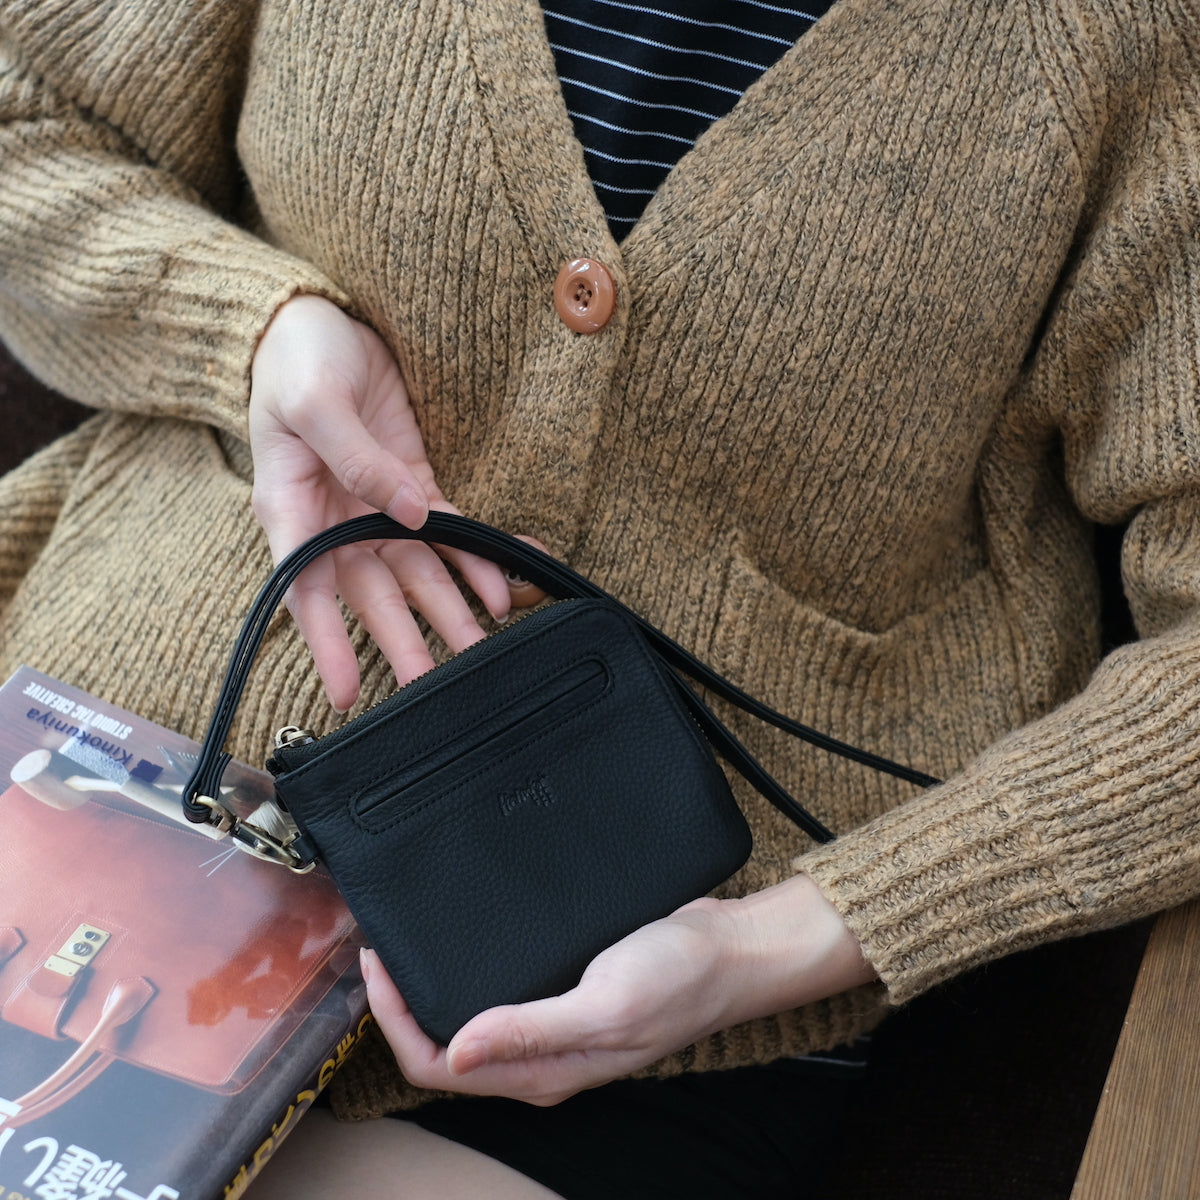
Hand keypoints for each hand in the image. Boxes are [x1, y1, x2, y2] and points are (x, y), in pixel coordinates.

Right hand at [249, 295, 510, 710]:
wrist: (317, 320)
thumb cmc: (296, 360)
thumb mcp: (315, 403)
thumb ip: (355, 459)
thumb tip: (408, 514)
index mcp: (292, 508)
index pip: (306, 588)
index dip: (325, 642)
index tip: (346, 693)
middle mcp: (334, 520)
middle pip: (372, 594)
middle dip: (403, 641)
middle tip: (433, 688)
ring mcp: (375, 507)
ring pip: (416, 573)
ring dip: (449, 610)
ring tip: (482, 649)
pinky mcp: (413, 485)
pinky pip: (449, 533)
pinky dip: (476, 559)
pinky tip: (505, 585)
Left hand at [363, 874, 877, 1105]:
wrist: (731, 950)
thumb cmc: (679, 979)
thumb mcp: (603, 1004)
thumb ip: (530, 1031)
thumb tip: (453, 1051)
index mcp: (542, 1070)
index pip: (438, 1064)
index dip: (395, 1021)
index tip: (378, 966)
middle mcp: (540, 1055)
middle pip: (445, 1046)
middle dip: (400, 1005)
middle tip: (377, 949)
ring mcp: (553, 1023)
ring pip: (469, 1018)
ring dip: (430, 989)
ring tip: (406, 942)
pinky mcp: (567, 990)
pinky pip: (501, 992)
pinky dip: (469, 971)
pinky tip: (463, 940)